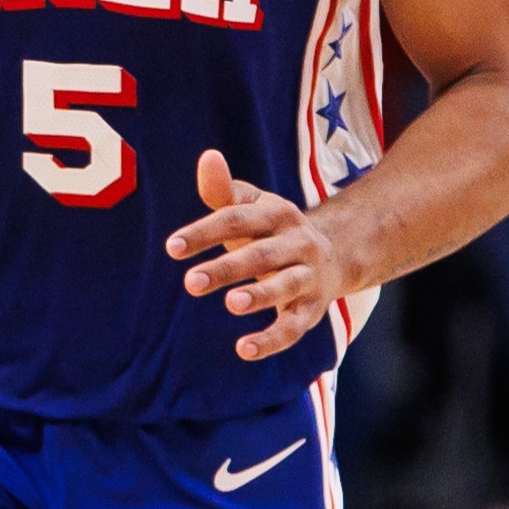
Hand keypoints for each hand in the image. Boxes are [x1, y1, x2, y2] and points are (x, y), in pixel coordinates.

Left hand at [165, 151, 351, 362]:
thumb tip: (207, 157)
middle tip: (191, 283)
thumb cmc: (274, 232)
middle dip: (227, 268)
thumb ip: (224, 192)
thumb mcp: (253, 208)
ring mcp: (308, 276)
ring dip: (260, 295)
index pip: (238, 219)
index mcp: (278, 214)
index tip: (173, 248)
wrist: (336, 254)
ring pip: (284, 286)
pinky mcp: (312, 310)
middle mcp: (297, 243)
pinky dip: (272, 340)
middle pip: (261, 254)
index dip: (206, 232)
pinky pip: (294, 327)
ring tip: (231, 304)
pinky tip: (244, 350)